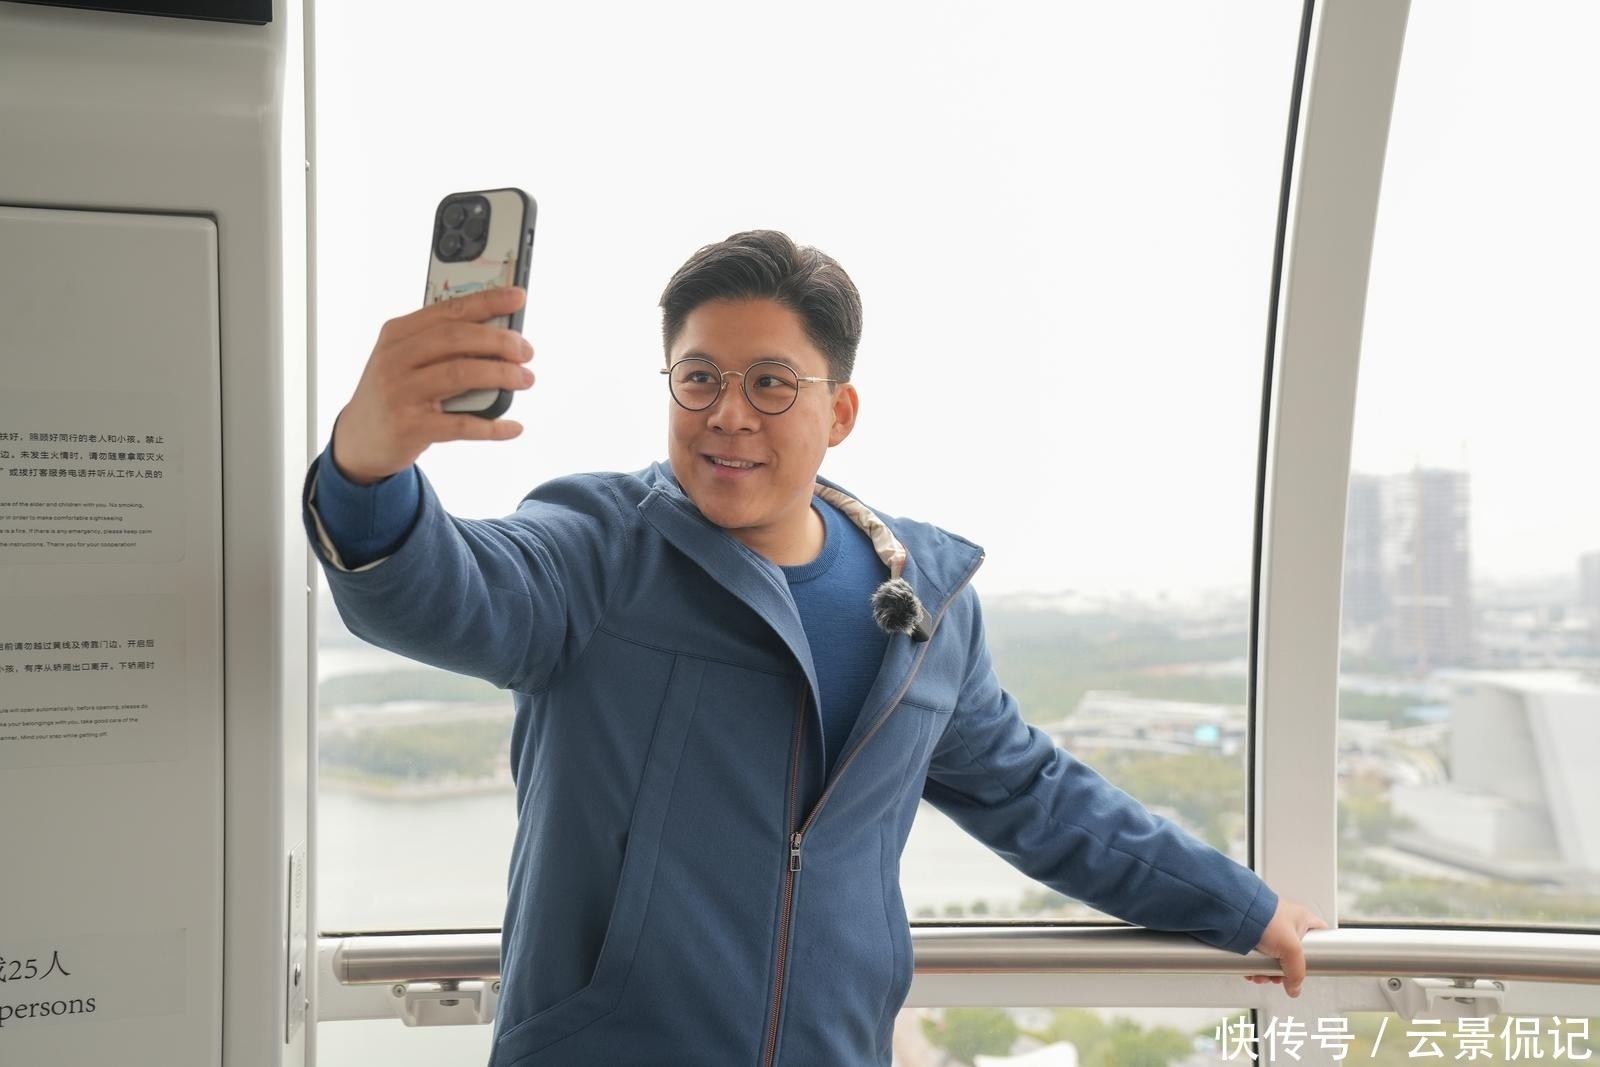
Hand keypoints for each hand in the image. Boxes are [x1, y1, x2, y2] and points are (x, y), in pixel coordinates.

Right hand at [332, 286, 533, 484]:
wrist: (358, 439)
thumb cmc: (395, 393)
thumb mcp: (404, 360)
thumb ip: (440, 345)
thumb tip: (498, 336)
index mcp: (397, 334)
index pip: (448, 310)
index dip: (487, 301)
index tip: (518, 297)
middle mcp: (395, 359)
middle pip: (457, 339)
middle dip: (500, 342)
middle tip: (526, 351)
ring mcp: (400, 393)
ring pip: (461, 374)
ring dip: (502, 375)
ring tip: (526, 379)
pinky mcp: (410, 427)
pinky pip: (461, 425)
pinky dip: (492, 426)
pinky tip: (513, 426)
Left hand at [1246, 898, 1326, 997]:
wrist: (1236, 914)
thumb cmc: (1265, 918)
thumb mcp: (1291, 949)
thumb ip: (1297, 973)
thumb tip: (1295, 988)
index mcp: (1303, 919)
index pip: (1321, 936)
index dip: (1320, 952)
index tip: (1313, 965)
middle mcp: (1287, 923)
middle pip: (1294, 954)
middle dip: (1285, 970)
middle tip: (1280, 976)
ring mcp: (1270, 930)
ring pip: (1275, 958)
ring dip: (1268, 971)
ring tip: (1262, 976)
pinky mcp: (1253, 935)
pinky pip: (1259, 956)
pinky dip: (1256, 966)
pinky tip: (1252, 972)